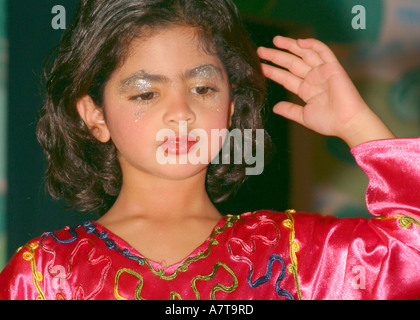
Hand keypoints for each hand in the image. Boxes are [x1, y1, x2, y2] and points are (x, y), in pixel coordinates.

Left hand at [257, 36, 394, 147]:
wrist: (347, 122)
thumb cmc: (329, 122)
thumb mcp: (304, 116)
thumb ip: (290, 110)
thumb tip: (275, 107)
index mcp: (306, 90)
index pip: (285, 78)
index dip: (273, 72)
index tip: (260, 67)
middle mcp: (313, 79)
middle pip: (291, 63)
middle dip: (276, 56)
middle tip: (260, 51)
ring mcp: (322, 72)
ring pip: (304, 54)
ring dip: (290, 46)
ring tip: (275, 40)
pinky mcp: (333, 67)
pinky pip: (322, 51)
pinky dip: (312, 44)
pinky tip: (298, 41)